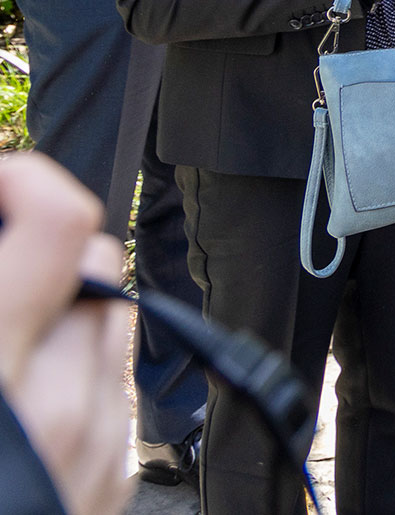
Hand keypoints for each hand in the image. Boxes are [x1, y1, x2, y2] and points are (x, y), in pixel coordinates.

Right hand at [0, 154, 132, 514]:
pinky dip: (70, 383)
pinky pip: (111, 398)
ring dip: (59, 316)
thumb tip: (4, 224)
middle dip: (40, 256)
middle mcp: (54, 406)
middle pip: (92, 266)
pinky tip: (14, 408)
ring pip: (108, 327)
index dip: (25, 182)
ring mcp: (93, 448)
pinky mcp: (110, 484)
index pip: (58, 222)